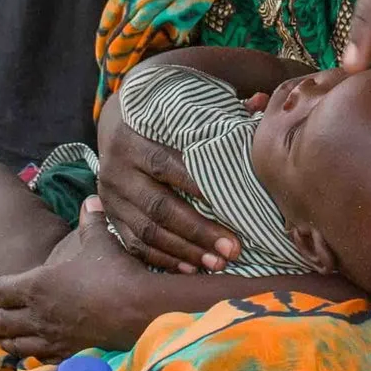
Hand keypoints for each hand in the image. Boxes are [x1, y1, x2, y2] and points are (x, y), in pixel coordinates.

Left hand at [0, 200, 158, 358]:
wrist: (137, 309)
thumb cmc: (113, 271)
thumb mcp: (99, 240)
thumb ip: (90, 220)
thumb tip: (91, 199)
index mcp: (37, 285)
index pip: (0, 290)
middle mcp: (38, 314)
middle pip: (2, 322)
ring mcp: (52, 337)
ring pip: (17, 344)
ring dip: (3, 342)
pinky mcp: (69, 353)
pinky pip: (41, 358)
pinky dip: (30, 357)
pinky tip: (30, 357)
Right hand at [97, 107, 239, 272]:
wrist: (116, 124)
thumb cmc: (161, 119)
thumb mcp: (180, 111)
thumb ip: (218, 111)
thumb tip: (261, 101)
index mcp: (133, 139)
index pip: (166, 165)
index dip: (198, 187)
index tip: (234, 205)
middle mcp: (117, 169)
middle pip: (159, 206)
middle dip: (198, 231)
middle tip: (232, 249)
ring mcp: (110, 197)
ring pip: (146, 232)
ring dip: (184, 252)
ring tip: (217, 263)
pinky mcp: (110, 216)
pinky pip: (134, 245)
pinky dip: (162, 259)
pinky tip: (189, 268)